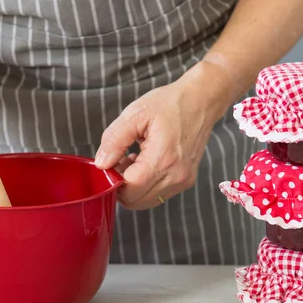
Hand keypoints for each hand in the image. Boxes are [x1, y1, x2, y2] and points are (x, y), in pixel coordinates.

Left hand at [95, 61, 232, 209]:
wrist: (201, 101)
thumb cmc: (170, 104)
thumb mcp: (135, 114)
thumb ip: (114, 140)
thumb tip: (102, 163)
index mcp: (162, 158)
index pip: (129, 189)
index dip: (114, 180)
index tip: (110, 163)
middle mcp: (176, 175)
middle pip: (136, 201)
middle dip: (122, 186)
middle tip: (119, 162)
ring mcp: (183, 180)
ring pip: (146, 201)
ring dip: (134, 187)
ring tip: (132, 161)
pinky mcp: (186, 180)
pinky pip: (159, 194)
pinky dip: (147, 185)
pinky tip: (145, 163)